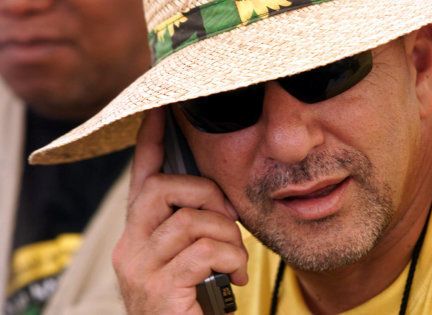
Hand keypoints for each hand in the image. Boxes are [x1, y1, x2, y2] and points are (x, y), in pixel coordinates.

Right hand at [112, 108, 247, 313]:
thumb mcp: (189, 260)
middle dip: (207, 194)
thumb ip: (193, 230)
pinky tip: (236, 276)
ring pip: (189, 220)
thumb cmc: (192, 303)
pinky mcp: (157, 290)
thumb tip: (219, 201)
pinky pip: (203, 251)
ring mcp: (138, 270)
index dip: (150, 143)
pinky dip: (231, 258)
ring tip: (237, 258)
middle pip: (161, 188)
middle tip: (230, 219)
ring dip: (227, 235)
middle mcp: (129, 249)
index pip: (141, 180)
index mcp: (138, 237)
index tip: (161, 111)